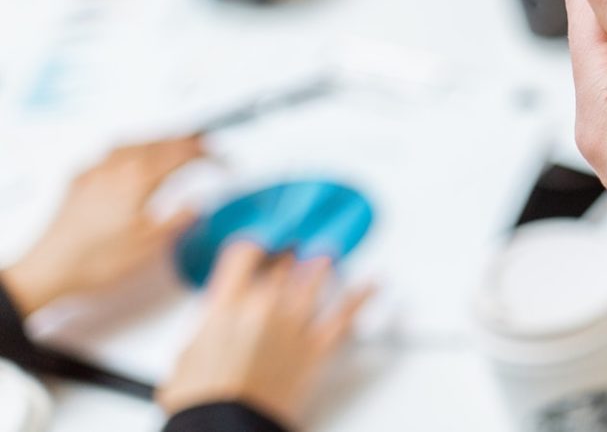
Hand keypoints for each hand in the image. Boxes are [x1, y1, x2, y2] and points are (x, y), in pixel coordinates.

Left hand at [0, 136, 204, 314]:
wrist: (49, 270)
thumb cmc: (94, 260)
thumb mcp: (150, 246)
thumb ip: (178, 219)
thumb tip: (195, 204)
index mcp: (139, 178)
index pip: (182, 154)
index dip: (206, 154)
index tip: (220, 161)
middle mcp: (117, 167)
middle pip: (160, 141)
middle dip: (186, 141)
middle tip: (204, 146)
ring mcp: (95, 171)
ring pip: (134, 142)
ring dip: (158, 140)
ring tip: (172, 144)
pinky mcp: (79, 180)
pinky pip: (110, 152)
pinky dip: (130, 148)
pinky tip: (130, 157)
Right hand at [158, 241, 369, 429]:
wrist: (223, 429)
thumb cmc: (201, 400)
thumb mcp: (188, 352)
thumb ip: (211, 324)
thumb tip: (220, 317)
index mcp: (227, 305)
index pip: (245, 252)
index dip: (256, 242)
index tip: (263, 239)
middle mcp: (263, 307)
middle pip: (281, 265)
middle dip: (287, 254)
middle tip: (293, 246)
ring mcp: (293, 326)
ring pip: (315, 281)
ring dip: (322, 263)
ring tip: (327, 252)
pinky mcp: (315, 349)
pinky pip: (345, 316)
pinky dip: (361, 297)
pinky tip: (372, 285)